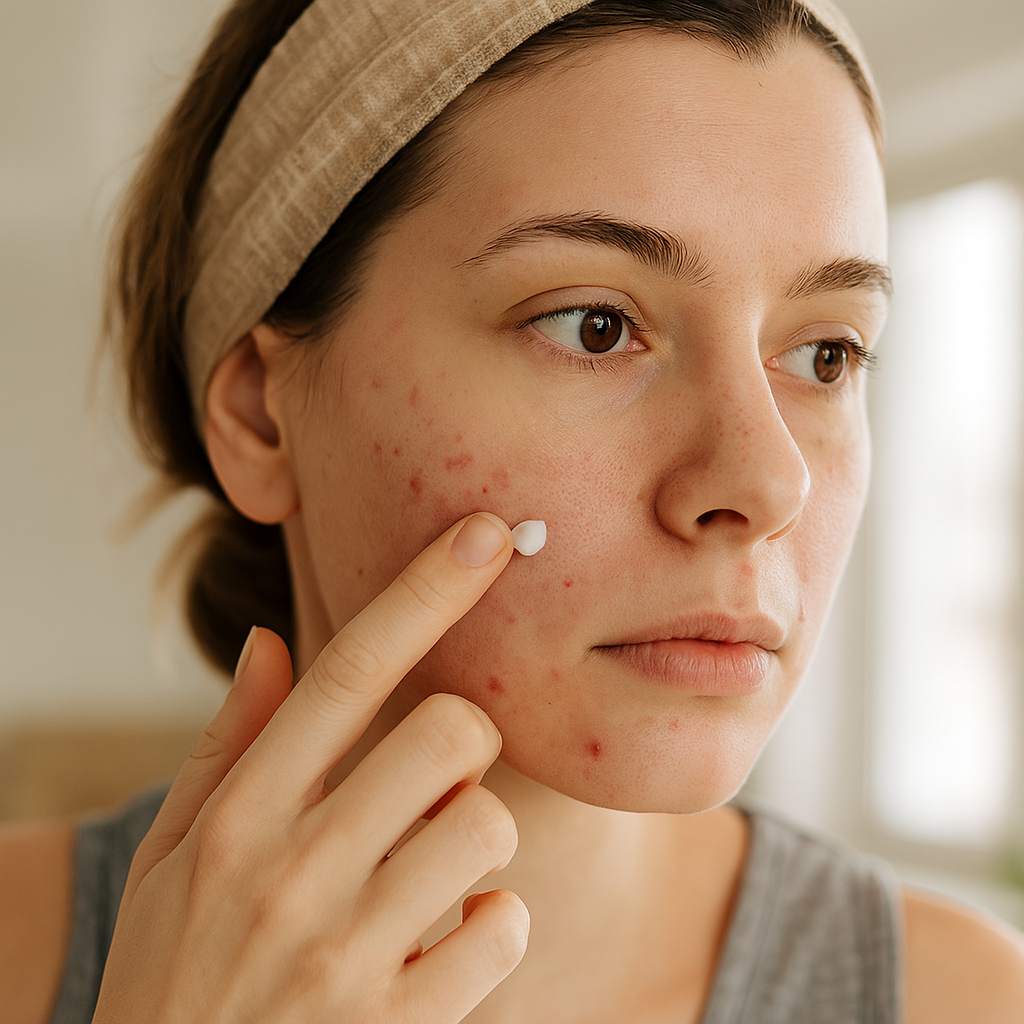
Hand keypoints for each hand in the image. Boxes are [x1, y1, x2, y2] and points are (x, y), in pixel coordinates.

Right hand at [92, 513, 526, 1023]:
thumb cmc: (175, 976)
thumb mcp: (171, 858)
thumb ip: (228, 745)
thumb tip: (268, 640)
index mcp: (239, 814)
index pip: (349, 670)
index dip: (426, 590)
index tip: (489, 534)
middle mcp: (291, 869)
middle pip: (451, 733)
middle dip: (465, 745)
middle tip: (435, 785)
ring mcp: (343, 952)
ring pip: (486, 827)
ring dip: (478, 842)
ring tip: (432, 876)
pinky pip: (502, 931)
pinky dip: (492, 931)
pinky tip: (447, 948)